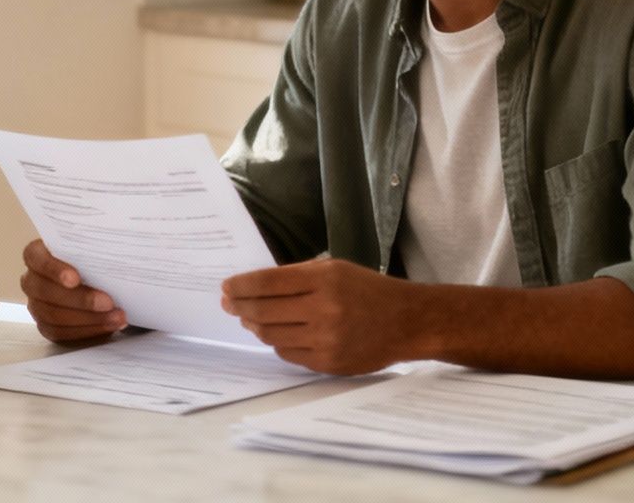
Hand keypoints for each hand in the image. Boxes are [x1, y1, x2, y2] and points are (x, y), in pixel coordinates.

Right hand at [20, 239, 124, 342]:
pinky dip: (88, 330)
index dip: (53, 269)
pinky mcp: (46, 325)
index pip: (36, 258)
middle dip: (80, 299)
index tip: (75, 278)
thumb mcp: (91, 247)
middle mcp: (31, 280)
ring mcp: (36, 305)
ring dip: (89, 318)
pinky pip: (62, 333)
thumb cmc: (89, 258)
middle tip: (108, 302)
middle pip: (46, 292)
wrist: (95, 278)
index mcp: (36, 255)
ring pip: (54, 316)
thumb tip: (113, 253)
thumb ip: (93, 249)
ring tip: (116, 316)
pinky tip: (108, 325)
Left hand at [221, 258, 411, 374]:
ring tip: (249, 318)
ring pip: (271, 335)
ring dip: (255, 325)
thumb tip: (253, 288)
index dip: (240, 286)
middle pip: (262, 311)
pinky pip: (288, 354)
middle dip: (238, 306)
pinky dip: (277, 342)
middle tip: (228, 303)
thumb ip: (296, 277)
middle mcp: (323, 310)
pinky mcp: (329, 363)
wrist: (408, 322)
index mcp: (323, 280)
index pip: (267, 283)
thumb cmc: (368, 290)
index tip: (226, 287)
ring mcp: (325, 340)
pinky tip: (276, 333)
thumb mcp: (334, 270)